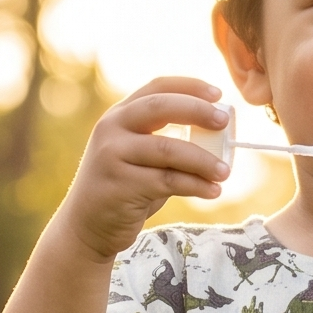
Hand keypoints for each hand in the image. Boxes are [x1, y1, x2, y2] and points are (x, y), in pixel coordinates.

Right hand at [58, 74, 232, 260]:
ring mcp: (113, 155)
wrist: (86, 226)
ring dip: (203, 160)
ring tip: (225, 172)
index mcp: (119, 115)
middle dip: (196, 111)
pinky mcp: (121, 185)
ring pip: (168, 149)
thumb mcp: (138, 156)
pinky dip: (195, 185)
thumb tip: (217, 138)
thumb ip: (165, 141)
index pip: (156, 88)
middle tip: (224, 122)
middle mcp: (112, 129)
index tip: (218, 95)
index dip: (189, 87)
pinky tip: (212, 191)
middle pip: (160, 108)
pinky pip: (168, 181)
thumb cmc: (123, 189)